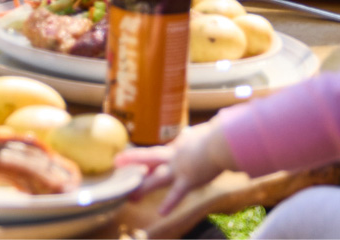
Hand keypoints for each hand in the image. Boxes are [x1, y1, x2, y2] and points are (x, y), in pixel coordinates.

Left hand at [120, 122, 235, 217]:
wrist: (223, 141)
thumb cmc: (219, 134)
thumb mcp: (204, 132)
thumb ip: (197, 134)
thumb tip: (195, 127)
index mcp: (179, 145)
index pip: (157, 152)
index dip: (142, 156)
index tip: (127, 158)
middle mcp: (175, 156)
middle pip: (149, 159)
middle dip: (132, 162)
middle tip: (116, 164)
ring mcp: (180, 169)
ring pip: (157, 179)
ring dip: (143, 188)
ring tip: (131, 198)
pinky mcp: (189, 180)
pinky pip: (177, 194)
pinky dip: (169, 204)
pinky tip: (161, 213)